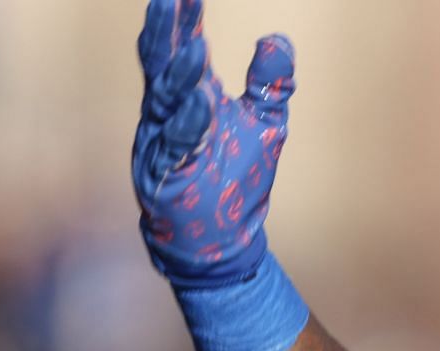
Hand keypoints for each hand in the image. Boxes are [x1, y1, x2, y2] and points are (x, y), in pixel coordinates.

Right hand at [133, 0, 295, 287]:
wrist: (224, 240)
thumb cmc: (237, 180)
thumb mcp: (264, 124)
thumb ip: (269, 83)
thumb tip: (277, 37)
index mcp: (191, 97)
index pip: (183, 49)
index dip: (185, 19)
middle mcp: (171, 115)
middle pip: (161, 65)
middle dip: (166, 33)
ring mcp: (164, 145)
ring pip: (165, 103)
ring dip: (179, 75)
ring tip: (195, 47)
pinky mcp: (166, 178)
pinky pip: (176, 147)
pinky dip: (189, 126)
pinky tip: (203, 104)